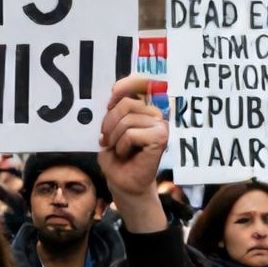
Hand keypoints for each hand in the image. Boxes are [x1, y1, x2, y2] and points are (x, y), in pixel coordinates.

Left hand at [98, 75, 167, 233]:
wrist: (123, 182)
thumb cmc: (117, 157)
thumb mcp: (110, 130)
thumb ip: (114, 110)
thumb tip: (114, 92)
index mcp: (144, 110)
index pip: (140, 85)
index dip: (126, 84)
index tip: (113, 91)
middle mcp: (156, 114)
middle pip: (126, 104)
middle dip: (109, 123)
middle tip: (106, 140)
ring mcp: (161, 125)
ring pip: (127, 120)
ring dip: (115, 138)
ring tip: (118, 149)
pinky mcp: (161, 138)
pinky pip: (131, 134)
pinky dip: (122, 146)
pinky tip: (126, 154)